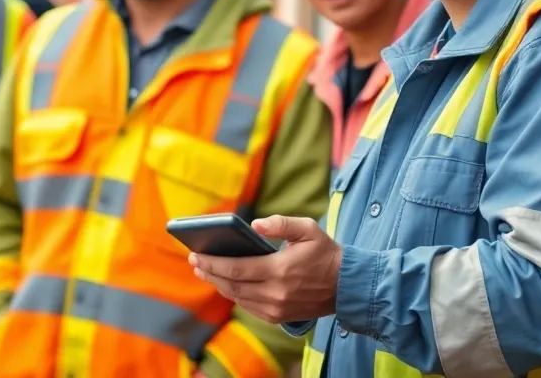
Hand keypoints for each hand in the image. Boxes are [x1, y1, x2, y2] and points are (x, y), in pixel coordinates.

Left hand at [188, 215, 341, 324]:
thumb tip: (254, 225)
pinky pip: (248, 307)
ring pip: (237, 298)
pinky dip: (234, 295)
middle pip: (231, 286)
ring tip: (206, 271)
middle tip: (195, 262)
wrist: (345, 286)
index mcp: (280, 270)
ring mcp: (276, 308)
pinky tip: (227, 283)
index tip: (195, 255)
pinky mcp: (278, 316)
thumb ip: (280, 223)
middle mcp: (275, 293)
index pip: (236, 269)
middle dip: (210, 273)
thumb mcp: (308, 229)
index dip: (212, 263)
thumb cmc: (325, 253)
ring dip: (219, 284)